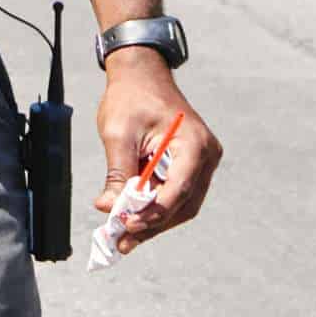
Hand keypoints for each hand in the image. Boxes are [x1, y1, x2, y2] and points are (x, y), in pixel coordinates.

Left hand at [93, 52, 220, 252]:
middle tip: (122, 242)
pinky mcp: (191, 164)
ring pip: (181, 204)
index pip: (179, 190)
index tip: (126, 226)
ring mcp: (202, 162)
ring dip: (153, 221)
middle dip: (152, 224)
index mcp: (194, 144)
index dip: (153, 213)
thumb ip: (118, 173)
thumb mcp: (118, 134)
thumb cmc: (130, 97)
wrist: (141, 74)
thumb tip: (109, 208)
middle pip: (183, 204)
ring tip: (124, 237)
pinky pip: (177, 193)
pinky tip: (133, 218)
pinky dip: (156, 207)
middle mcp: (206, 156)